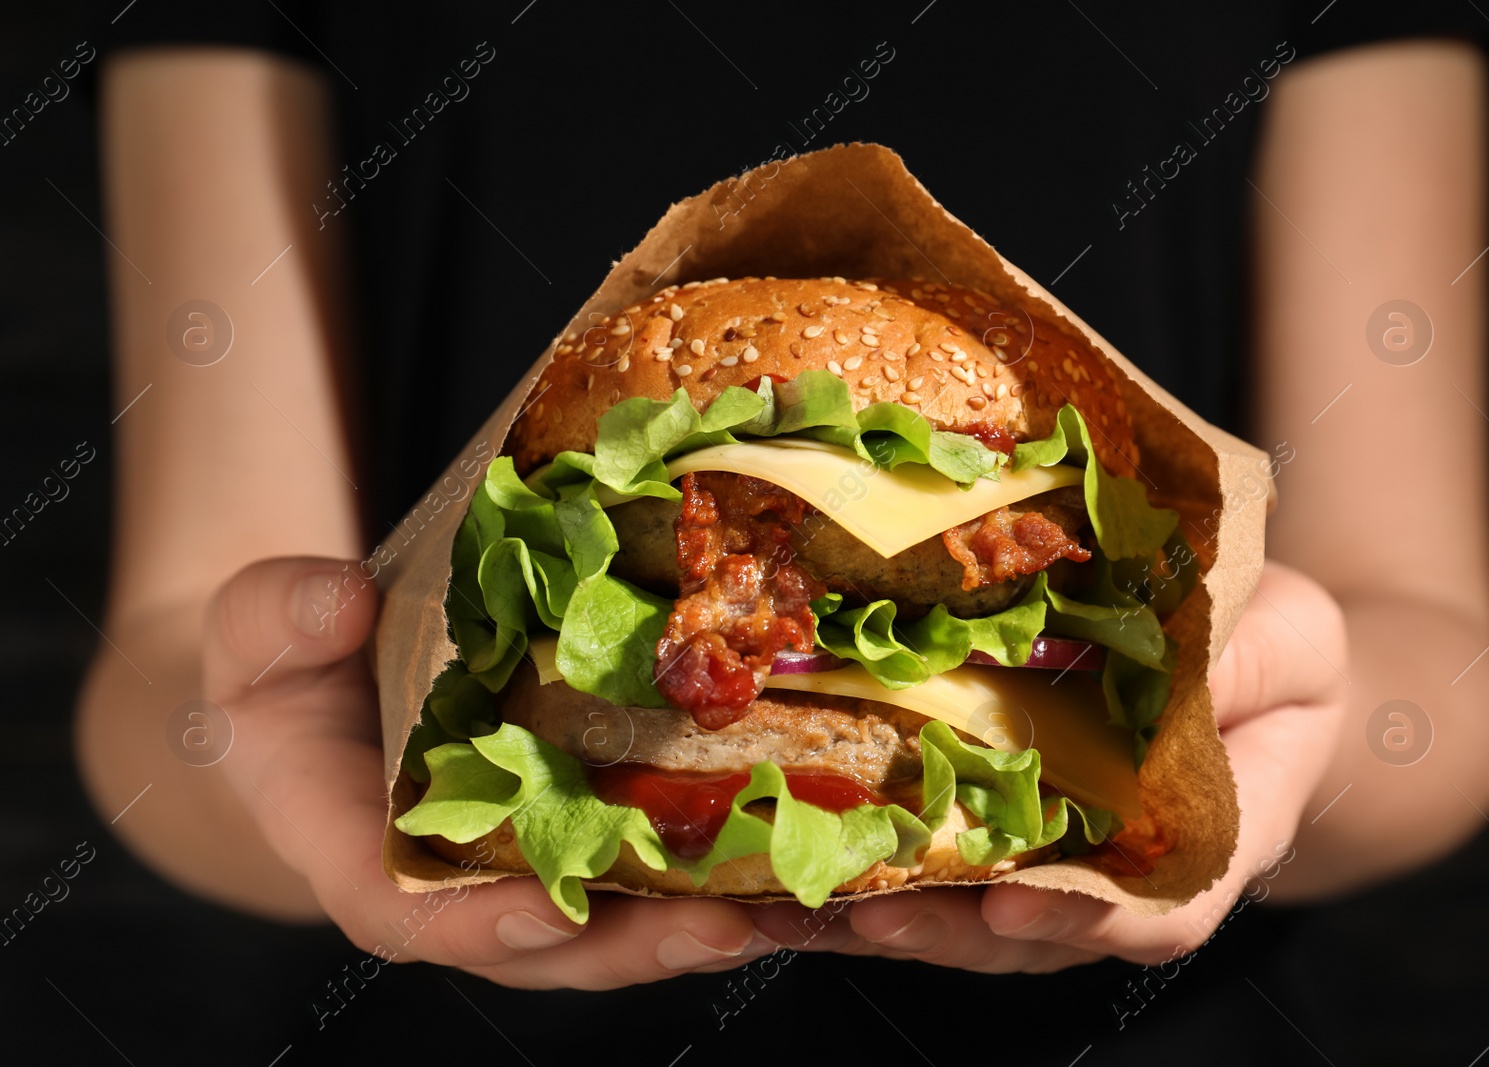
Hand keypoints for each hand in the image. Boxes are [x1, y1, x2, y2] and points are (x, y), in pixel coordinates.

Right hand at [204, 557, 775, 988]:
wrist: (335, 680)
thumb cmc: (284, 663)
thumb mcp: (257, 628)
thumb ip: (277, 619)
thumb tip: (335, 601)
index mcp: (364, 855)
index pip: (416, 916)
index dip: (483, 926)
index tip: (551, 913)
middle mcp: (460, 882)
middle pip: (551, 941)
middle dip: (638, 944)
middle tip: (729, 925)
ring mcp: (530, 861)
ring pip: (621, 918)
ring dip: (707, 918)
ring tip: (795, 903)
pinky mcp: (585, 826)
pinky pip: (654, 863)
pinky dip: (725, 867)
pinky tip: (804, 849)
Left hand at [751, 560, 1347, 970]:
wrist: (1242, 653)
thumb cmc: (1276, 645)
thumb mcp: (1290, 639)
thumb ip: (1252, 665)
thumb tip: (1181, 665)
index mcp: (1211, 834)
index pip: (1161, 909)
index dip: (1086, 918)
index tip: (1009, 907)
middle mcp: (1125, 868)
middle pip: (1037, 931)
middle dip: (949, 930)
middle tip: (869, 915)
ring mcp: (1057, 856)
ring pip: (969, 915)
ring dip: (884, 917)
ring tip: (796, 907)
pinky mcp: (997, 825)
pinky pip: (932, 866)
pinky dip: (862, 874)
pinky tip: (784, 874)